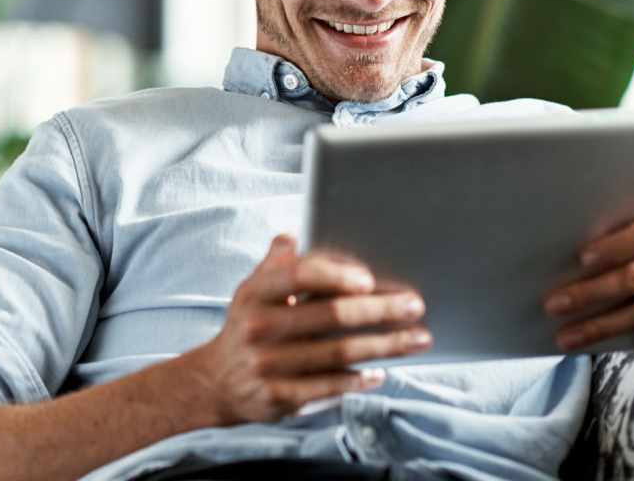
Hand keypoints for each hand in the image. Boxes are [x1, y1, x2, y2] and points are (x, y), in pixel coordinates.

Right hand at [190, 234, 430, 424]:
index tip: (368, 278)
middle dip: (378, 310)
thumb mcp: (253, 289)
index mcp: (255, 293)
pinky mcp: (278, 397)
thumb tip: (291, 236)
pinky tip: (382, 372)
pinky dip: (358, 379)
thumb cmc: (248, 325)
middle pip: (329, 316)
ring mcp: (268, 364)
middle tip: (414, 305)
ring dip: (383, 345)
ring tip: (417, 338)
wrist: (215, 380)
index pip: (297, 277)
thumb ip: (277, 264)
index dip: (334, 275)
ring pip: (337, 353)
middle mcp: (259, 327)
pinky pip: (327, 387)